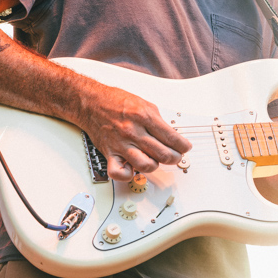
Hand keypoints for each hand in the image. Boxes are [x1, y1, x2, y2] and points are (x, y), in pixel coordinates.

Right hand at [77, 83, 192, 180]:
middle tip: (176, 156)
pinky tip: (133, 169)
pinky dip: (128, 175)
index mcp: (145, 117)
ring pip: (146, 165)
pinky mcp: (109, 153)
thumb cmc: (117, 102)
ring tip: (156, 160)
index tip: (185, 147)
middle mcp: (134, 131)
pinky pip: (119, 173)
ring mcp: (121, 144)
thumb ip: (158, 121)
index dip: (183, 146)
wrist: (91, 103)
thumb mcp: (145, 104)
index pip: (172, 138)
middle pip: (163, 154)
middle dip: (175, 158)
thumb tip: (172, 136)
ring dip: (155, 166)